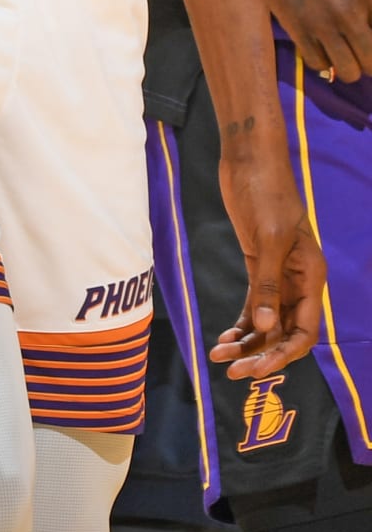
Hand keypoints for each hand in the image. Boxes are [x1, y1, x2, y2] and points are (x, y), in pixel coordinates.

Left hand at [211, 158, 324, 379]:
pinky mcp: (259, 265)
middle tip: (232, 370)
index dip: (283, 354)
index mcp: (311, 276)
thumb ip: (268, 284)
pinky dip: (242, 323)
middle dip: (261, 354)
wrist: (249, 161)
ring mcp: (279, 274)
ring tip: (220, 357)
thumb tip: (264, 328)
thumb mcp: (269, 239)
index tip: (257, 368)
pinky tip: (226, 338)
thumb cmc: (265, 194)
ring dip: (247, 342)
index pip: (304, 330)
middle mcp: (299, 281)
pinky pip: (254, 303)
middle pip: (284, 331)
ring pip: (267, 320)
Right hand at [262, 0, 371, 81]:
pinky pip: (318, 64)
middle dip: (368, 58)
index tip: (367, 33)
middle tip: (357, 48)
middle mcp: (350, 12)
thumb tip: (371, 9)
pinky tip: (317, 45)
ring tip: (339, 51)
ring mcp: (322, 23)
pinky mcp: (296, 28)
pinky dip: (321, 60)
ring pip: (349, 71)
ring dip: (347, 65)